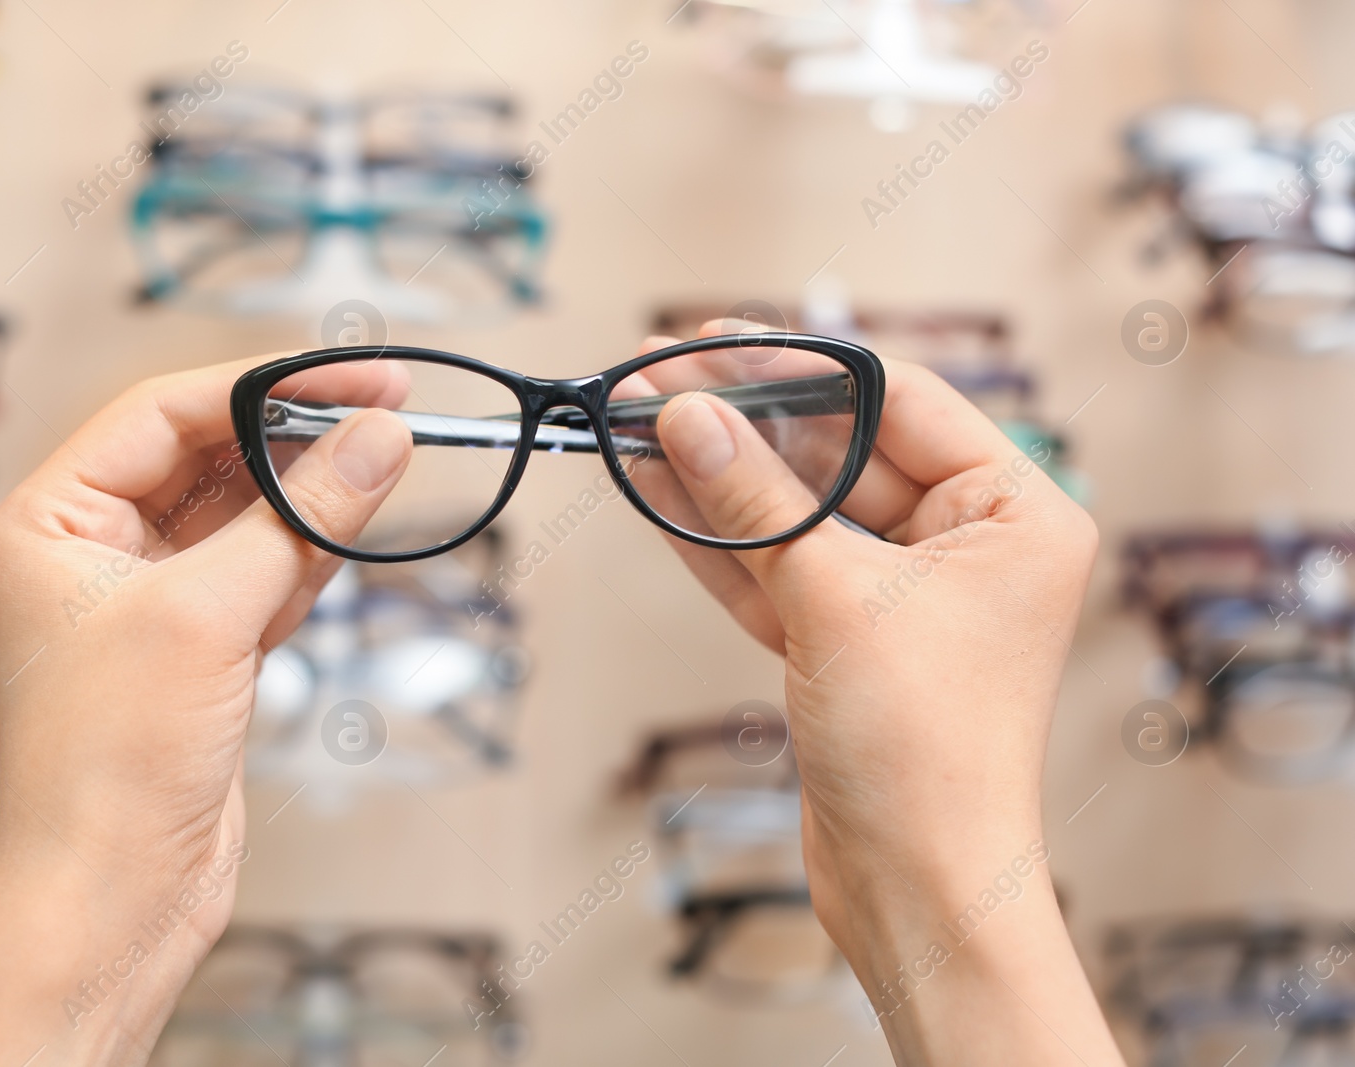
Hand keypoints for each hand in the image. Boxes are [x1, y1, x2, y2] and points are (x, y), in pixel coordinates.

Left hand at [0, 356, 414, 1064]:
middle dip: (296, 438)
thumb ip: (301, 517)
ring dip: (312, 494)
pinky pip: (260, 570)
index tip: (360, 376)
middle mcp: (85, 550)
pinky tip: (350, 528)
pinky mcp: (193, 647)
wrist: (117, 899)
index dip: (268, 385)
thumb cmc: (114, 765)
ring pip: (242, 514)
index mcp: (46, 520)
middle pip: (207, 457)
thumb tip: (380, 437)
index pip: (165, 413)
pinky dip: (307, 553)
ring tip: (387, 460)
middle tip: (388, 413)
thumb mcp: (211, 616)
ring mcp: (142, 600)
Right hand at [641, 323, 1122, 1065]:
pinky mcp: (848, 638)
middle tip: (651, 380)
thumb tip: (687, 414)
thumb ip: (756, 497)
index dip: (795, 365)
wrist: (916, 892)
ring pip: (793, 510)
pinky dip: (715, 536)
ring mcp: (904, 592)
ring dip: (712, 474)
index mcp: (1014, 510)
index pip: (893, 400)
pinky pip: (776, 566)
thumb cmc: (924, 749)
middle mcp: (968, 541)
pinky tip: (651, 488)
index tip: (708, 340)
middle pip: (835, 451)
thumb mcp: (834, 599)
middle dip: (739, 420)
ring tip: (629, 424)